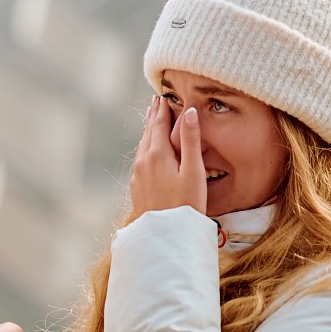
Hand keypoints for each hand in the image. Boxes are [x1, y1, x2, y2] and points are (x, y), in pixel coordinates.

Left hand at [130, 95, 205, 216]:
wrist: (166, 235)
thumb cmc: (186, 205)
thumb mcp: (193, 171)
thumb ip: (190, 140)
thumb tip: (189, 112)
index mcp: (157, 154)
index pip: (158, 124)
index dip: (161, 109)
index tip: (162, 96)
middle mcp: (143, 162)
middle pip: (147, 133)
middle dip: (152, 117)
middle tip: (155, 103)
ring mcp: (137, 176)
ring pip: (142, 147)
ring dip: (147, 132)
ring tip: (150, 121)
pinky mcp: (137, 189)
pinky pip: (140, 161)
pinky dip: (145, 148)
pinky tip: (147, 152)